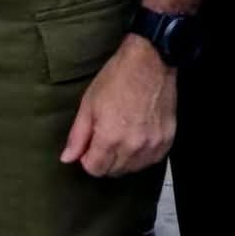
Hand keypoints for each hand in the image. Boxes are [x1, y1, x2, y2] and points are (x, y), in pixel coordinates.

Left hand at [60, 35, 176, 176]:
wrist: (149, 63)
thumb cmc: (118, 78)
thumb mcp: (88, 104)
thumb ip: (78, 135)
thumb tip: (67, 157)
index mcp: (110, 138)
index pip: (95, 169)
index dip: (87, 159)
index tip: (87, 147)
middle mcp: (133, 147)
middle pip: (113, 172)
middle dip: (103, 159)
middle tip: (102, 137)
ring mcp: (152, 146)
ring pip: (132, 169)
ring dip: (122, 159)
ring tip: (119, 134)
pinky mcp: (166, 142)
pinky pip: (150, 161)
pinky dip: (141, 155)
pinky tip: (135, 136)